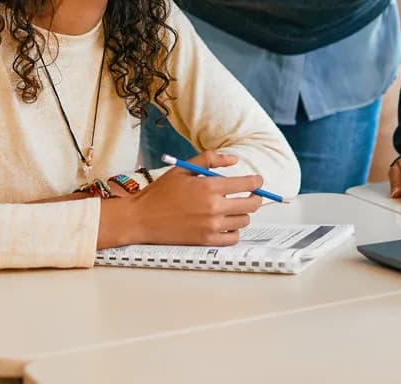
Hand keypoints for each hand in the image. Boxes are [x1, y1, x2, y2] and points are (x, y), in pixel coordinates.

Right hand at [97, 150, 262, 248]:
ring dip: (243, 213)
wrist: (142, 218)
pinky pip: (232, 238)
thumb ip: (211, 159)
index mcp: (209, 187)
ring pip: (243, 221)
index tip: (258, 181)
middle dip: (255, 198)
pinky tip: (227, 223)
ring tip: (235, 208)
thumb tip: (234, 159)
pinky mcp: (206, 241)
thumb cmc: (161, 192)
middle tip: (252, 195)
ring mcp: (211, 227)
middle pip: (251, 205)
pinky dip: (234, 231)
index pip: (246, 184)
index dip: (256, 182)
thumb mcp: (184, 168)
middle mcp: (214, 207)